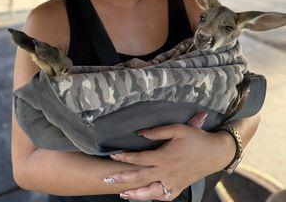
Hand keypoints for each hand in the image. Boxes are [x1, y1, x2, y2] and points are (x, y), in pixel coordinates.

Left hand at [106, 111, 223, 200]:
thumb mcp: (178, 129)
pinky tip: (148, 196)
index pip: (139, 159)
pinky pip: (165, 197)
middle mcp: (166, 172)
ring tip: (123, 193)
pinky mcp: (180, 187)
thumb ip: (157, 132)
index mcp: (164, 157)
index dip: (125, 157)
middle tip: (107, 178)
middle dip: (122, 178)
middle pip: (140, 177)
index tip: (113, 155)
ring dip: (135, 194)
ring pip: (150, 193)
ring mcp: (173, 182)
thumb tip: (140, 133)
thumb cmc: (196, 138)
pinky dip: (154, 198)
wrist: (216, 153)